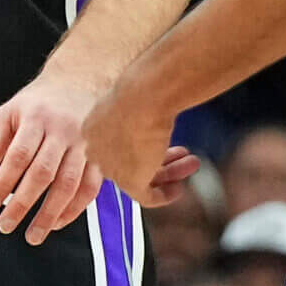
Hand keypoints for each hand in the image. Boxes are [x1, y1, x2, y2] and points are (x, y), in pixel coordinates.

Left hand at [0, 73, 104, 244]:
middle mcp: (63, 130)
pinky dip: (75, 209)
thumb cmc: (37, 104)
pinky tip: (57, 223)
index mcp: (36, 117)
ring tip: (33, 236)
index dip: (4, 181)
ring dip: (51, 213)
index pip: (18, 154)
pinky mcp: (100, 156)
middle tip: (5, 225)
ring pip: (69, 183)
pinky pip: (90, 187)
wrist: (80, 82)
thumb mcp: (8, 114)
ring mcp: (85, 144)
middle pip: (43, 172)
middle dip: (23, 203)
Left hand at [82, 76, 194, 208]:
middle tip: (182, 152)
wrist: (143, 96)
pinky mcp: (128, 182)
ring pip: (141, 176)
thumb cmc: (141, 89)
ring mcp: (111, 167)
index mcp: (93, 128)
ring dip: (170, 171)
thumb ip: (138, 110)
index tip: (162, 142)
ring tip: (192, 163)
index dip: (142, 144)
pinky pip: (146, 197)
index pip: (116, 145)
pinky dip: (164, 195)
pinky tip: (179, 187)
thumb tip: (151, 107)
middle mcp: (98, 150)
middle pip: (130, 160)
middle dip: (161, 157)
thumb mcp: (134, 97)